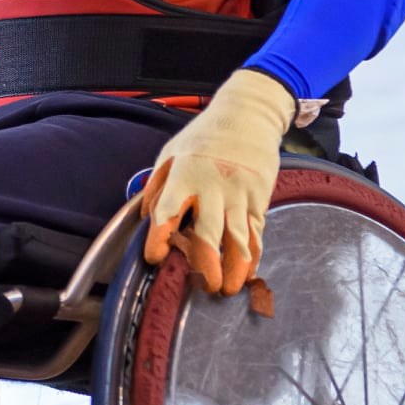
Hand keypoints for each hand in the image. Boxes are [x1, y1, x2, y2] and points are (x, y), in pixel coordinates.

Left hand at [141, 69, 294, 294]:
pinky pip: (256, 232)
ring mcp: (240, 193)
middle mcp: (213, 186)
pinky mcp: (260, 197)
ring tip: (228, 288)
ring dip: (234, 268)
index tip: (155, 258)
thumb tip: (144, 218)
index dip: (159, 237)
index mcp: (184, 174)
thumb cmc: (204, 136)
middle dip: (206, 265)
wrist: (248, 115)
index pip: (167, 211)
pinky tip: (248, 270)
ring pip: (238, 239)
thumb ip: (156, 185)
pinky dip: (252, 254)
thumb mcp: (171, 152)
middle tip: (205, 287)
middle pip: (209, 233)